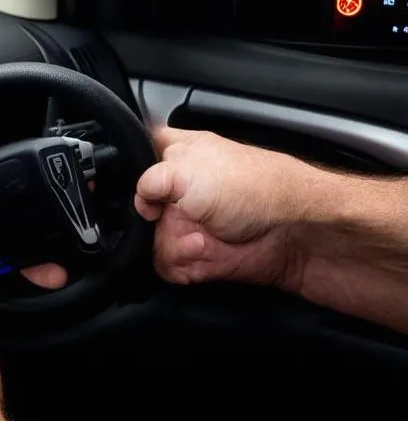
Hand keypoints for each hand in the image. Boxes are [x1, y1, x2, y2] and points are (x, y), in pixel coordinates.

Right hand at [134, 127, 312, 287]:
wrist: (291, 231)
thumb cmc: (256, 188)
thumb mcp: (185, 169)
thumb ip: (147, 179)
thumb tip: (137, 198)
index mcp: (178, 156)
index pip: (139, 155)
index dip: (130, 170)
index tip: (139, 184)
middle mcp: (179, 190)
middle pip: (136, 208)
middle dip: (151, 218)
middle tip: (170, 213)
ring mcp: (185, 222)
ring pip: (149, 240)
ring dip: (172, 242)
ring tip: (199, 237)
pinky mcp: (194, 253)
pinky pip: (165, 265)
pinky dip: (181, 263)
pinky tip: (203, 249)